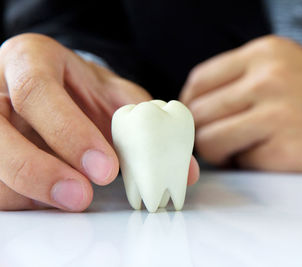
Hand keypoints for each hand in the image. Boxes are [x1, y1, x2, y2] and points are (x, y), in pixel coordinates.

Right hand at [0, 33, 198, 210]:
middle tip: (82, 196)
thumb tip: (185, 169)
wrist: (60, 87)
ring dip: (32, 192)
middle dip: (38, 171)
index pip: (37, 91)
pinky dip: (27, 199)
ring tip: (74, 198)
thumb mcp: (115, 95)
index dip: (68, 132)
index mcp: (30, 60)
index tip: (104, 168)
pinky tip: (55, 199)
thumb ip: (146, 124)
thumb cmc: (84, 89)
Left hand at [181, 35, 301, 171]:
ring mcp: (276, 114)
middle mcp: (267, 79)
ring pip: (210, 140)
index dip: (189, 104)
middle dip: (200, 131)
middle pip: (198, 112)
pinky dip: (244, 162)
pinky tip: (264, 155)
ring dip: (216, 151)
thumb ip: (242, 78)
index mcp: (264, 54)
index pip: (199, 80)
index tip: (195, 118)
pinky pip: (239, 161)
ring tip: (238, 149)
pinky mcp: (284, 150)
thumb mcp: (286, 64)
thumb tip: (198, 105)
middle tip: (215, 139)